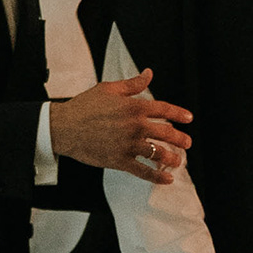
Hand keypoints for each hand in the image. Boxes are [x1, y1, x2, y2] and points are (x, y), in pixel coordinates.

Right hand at [50, 71, 191, 183]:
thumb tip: (149, 74)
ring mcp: (128, 144)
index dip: (179, 114)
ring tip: (179, 161)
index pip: (164, 109)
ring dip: (172, 158)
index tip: (189, 119)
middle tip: (187, 143)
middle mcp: (135, 126)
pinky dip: (157, 176)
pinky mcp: (119, 160)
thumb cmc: (84, 106)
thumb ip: (132, 84)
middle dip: (180, 139)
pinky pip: (143, 171)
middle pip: (166, 133)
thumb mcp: (108, 89)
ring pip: (158, 153)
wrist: (64, 127)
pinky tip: (167, 179)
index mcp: (134, 106)